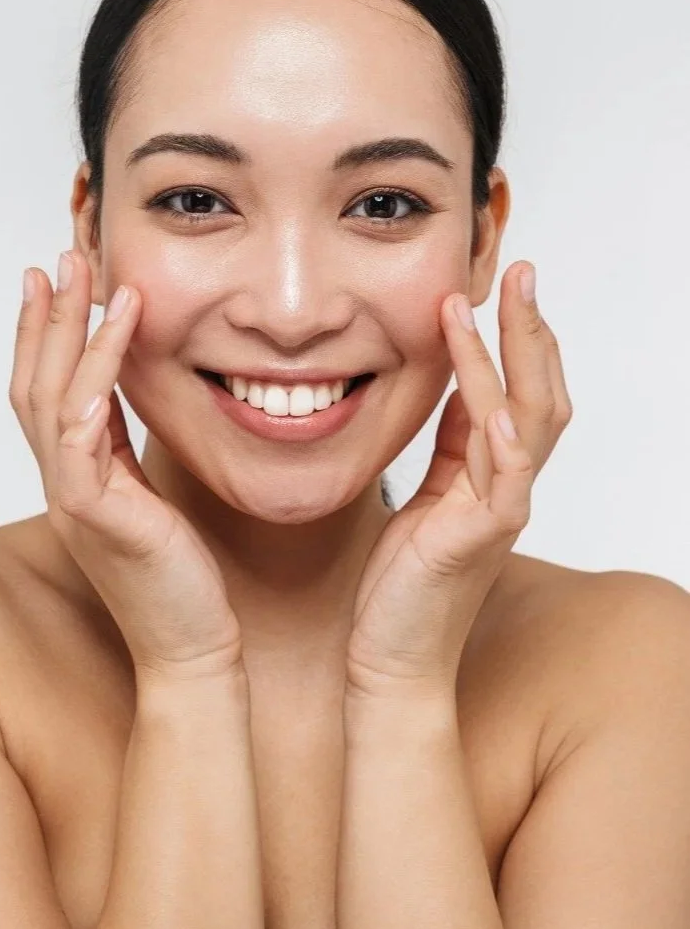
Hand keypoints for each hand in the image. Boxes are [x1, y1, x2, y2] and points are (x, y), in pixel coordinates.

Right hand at [10, 250, 243, 682]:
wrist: (192, 646)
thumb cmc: (181, 575)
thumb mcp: (150, 499)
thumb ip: (128, 454)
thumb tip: (126, 405)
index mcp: (78, 479)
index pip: (50, 392)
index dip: (47, 336)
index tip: (56, 282)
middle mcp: (65, 485)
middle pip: (36, 384)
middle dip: (45, 318)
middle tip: (56, 258)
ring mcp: (74, 502)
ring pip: (51, 401)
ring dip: (66, 334)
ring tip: (82, 278)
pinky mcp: (97, 518)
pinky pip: (82, 441)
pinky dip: (93, 386)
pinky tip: (110, 343)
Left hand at [345, 261, 572, 700]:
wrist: (390, 658)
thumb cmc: (403, 581)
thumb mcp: (429, 496)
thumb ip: (453, 447)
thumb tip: (464, 389)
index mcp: (493, 475)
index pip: (520, 392)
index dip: (517, 338)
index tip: (500, 284)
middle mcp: (506, 489)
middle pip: (539, 396)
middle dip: (531, 331)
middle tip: (521, 271)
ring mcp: (497, 515)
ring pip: (526, 426)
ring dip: (513, 364)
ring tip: (498, 308)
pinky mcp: (475, 543)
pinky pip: (504, 487)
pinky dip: (505, 447)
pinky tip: (497, 410)